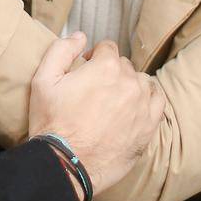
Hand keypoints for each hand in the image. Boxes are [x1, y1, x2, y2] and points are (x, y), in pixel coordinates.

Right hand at [27, 33, 165, 199]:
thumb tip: (80, 36)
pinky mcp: (149, 126)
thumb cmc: (53, 123)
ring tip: (112, 103)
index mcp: (106, 67)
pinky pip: (157, 101)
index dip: (93, 58)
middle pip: (123, 65)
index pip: (107, 47)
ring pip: (140, 81)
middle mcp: (129, 82)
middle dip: (110, 73)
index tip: (84, 72)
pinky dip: (147, 99)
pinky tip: (133, 107)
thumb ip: (61, 50)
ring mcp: (143, 104)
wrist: (67, 164)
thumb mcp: (43, 80)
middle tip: (94, 93)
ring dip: (128, 86)